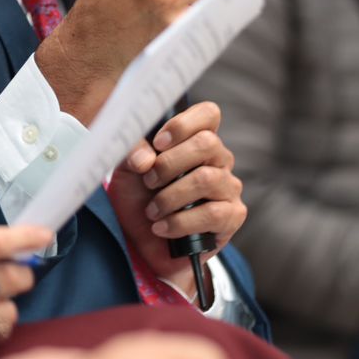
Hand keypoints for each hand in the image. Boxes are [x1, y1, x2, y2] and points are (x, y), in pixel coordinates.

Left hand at [106, 101, 246, 302]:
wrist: (143, 244)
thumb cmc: (139, 199)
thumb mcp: (126, 170)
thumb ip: (133, 152)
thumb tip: (146, 159)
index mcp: (196, 140)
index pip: (208, 114)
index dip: (183, 123)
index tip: (158, 142)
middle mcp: (219, 159)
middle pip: (208, 143)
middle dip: (170, 163)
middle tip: (148, 180)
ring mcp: (229, 187)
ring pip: (207, 179)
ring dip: (171, 196)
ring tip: (152, 210)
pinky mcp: (232, 216)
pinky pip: (212, 213)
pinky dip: (180, 222)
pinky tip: (162, 228)